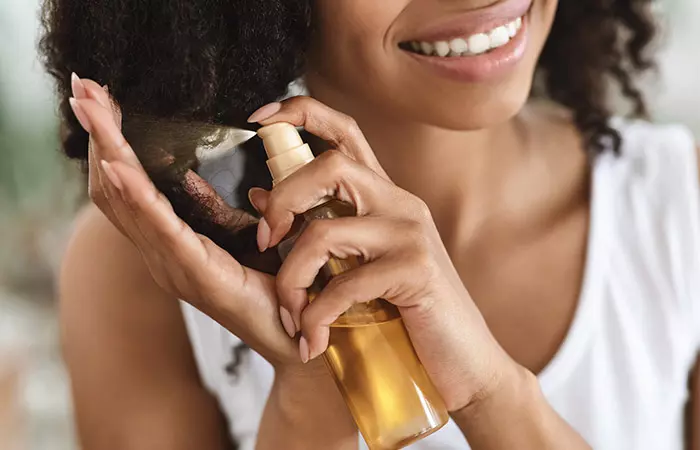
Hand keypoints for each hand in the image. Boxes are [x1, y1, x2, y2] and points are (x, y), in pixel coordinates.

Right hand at [68, 75, 304, 369]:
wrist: (298, 334)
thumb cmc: (274, 285)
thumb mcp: (245, 237)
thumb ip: (217, 212)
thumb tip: (206, 181)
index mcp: (170, 242)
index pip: (128, 185)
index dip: (111, 142)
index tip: (100, 99)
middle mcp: (160, 252)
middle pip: (115, 186)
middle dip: (100, 134)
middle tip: (82, 87)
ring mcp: (172, 265)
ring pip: (127, 200)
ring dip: (108, 150)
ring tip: (91, 107)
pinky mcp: (195, 273)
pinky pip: (160, 228)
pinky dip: (136, 195)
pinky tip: (118, 165)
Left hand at [247, 97, 519, 411]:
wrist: (463, 361)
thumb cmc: (403, 313)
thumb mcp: (357, 264)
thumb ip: (317, 228)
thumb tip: (260, 195)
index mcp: (383, 196)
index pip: (344, 130)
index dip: (299, 113)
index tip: (256, 120)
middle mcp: (399, 203)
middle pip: (328, 165)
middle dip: (282, 201)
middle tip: (266, 243)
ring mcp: (411, 234)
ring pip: (325, 232)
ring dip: (291, 279)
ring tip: (292, 316)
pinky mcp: (417, 271)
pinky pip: (345, 284)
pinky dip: (317, 316)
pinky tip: (315, 340)